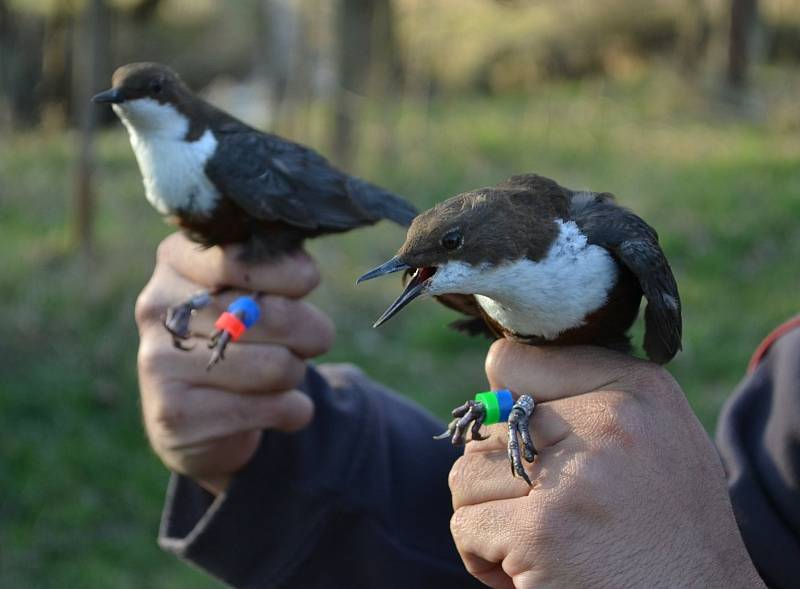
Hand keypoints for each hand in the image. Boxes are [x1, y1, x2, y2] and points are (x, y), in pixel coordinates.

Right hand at [135, 233, 333, 494]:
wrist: (197, 414)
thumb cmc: (238, 333)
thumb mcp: (250, 287)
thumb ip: (274, 267)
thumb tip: (302, 271)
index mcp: (175, 262)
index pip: (242, 259)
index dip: (290, 273)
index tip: (306, 281)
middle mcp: (157, 308)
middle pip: (273, 314)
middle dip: (309, 330)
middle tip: (310, 338)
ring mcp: (159, 364)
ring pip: (278, 366)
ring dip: (297, 372)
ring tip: (279, 373)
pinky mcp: (175, 417)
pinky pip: (275, 408)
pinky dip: (294, 410)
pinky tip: (274, 407)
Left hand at [449, 340, 763, 588]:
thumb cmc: (667, 532)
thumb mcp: (656, 441)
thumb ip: (587, 400)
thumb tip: (494, 386)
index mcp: (637, 389)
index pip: (513, 361)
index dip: (508, 412)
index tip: (534, 451)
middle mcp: (610, 421)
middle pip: (488, 425)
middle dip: (500, 478)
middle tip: (543, 514)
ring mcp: (575, 477)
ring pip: (467, 473)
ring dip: (487, 516)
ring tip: (535, 543)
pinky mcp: (542, 532)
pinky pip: (465, 524)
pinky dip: (481, 556)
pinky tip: (527, 573)